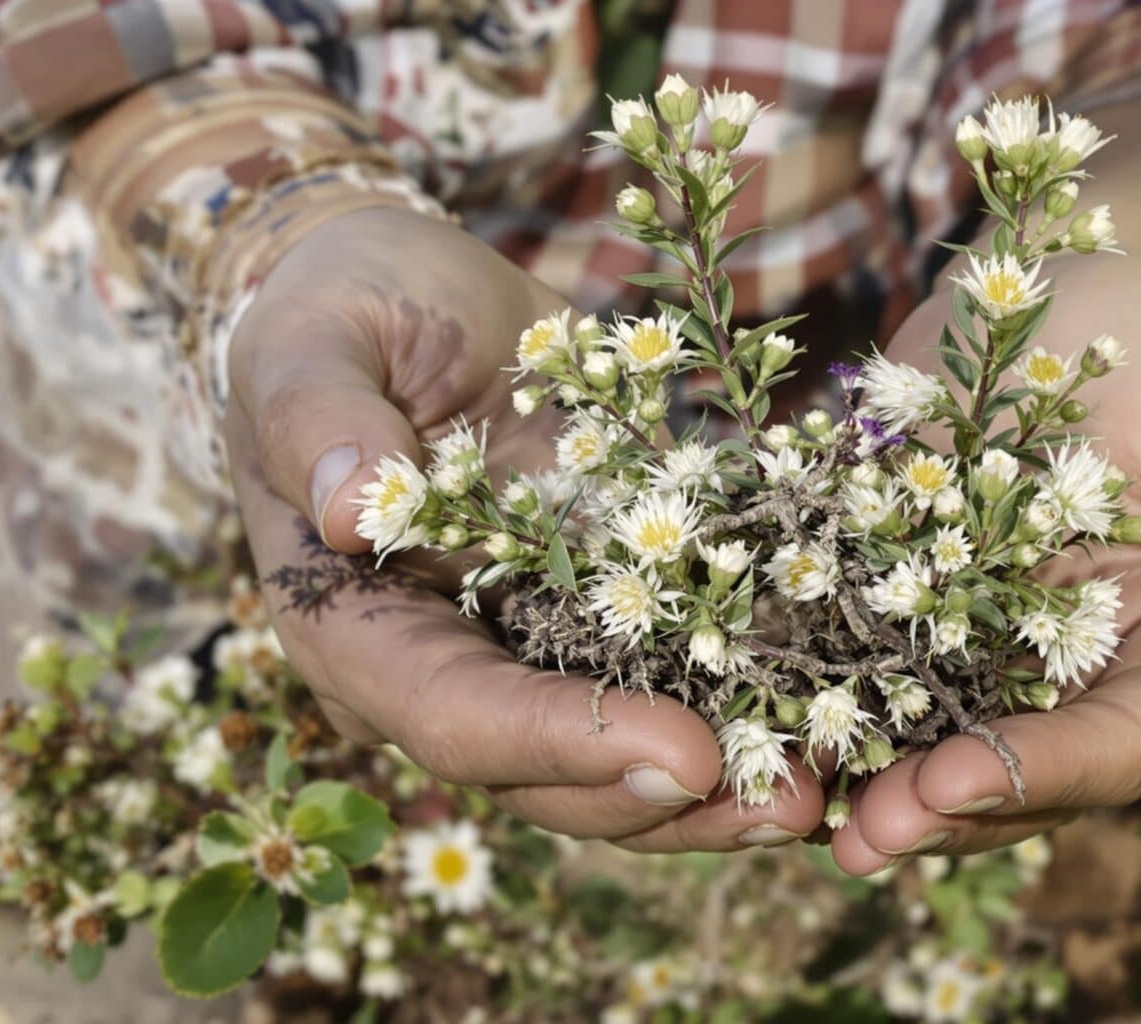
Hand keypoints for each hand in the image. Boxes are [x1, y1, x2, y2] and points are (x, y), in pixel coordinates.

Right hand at [226, 206, 826, 849]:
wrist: (411, 304)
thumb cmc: (343, 314)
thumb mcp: (315, 341)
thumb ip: (317, 417)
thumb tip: (347, 505)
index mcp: (353, 626)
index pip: (454, 714)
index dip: (565, 743)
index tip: (686, 754)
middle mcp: (439, 667)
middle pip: (547, 773)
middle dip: (667, 797)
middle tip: (791, 799)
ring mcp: (520, 652)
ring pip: (613, 763)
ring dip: (718, 790)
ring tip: (824, 793)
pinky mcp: (589, 620)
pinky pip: (661, 689)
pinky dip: (737, 714)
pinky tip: (823, 723)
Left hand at [829, 255, 1140, 872]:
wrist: (1060, 280)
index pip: (1122, 742)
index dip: (1042, 773)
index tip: (954, 785)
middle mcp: (1078, 672)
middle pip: (1021, 772)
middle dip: (940, 809)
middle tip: (858, 836)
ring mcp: (988, 643)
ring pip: (936, 741)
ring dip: (869, 783)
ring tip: (794, 812)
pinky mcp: (910, 599)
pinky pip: (866, 665)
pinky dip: (819, 702)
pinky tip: (756, 724)